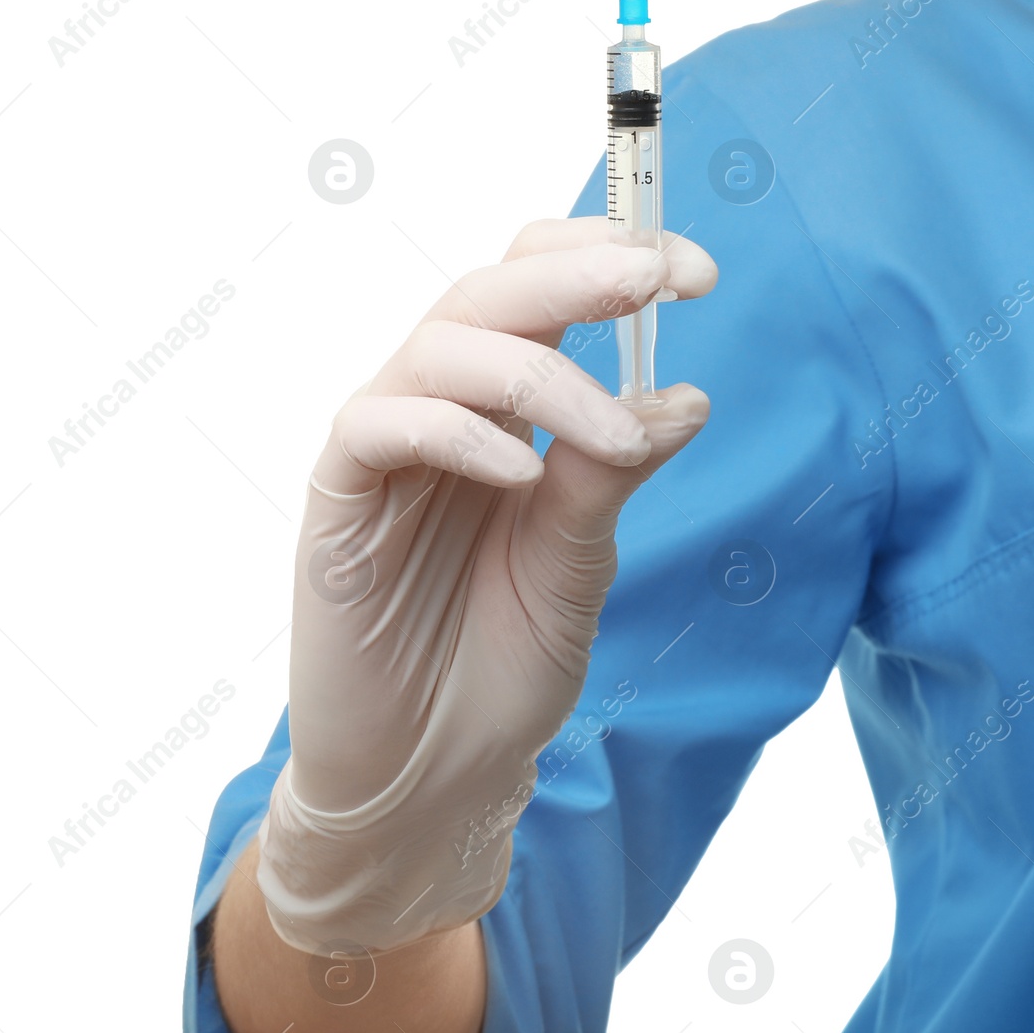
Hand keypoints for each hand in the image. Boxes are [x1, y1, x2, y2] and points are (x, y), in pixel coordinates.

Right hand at [257, 216, 716, 954]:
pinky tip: (520, 474)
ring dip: (540, 374)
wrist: (432, 773)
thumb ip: (612, 474)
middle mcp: (441, 408)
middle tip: (654, 279)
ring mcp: (385, 448)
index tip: (696, 269)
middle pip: (488, 292)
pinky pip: (380, 427)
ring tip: (615, 437)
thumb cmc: (503, 664)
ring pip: (440, 345)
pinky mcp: (337, 500)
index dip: (608, 258)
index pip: (541, 291)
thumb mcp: (579, 560)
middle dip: (577, 274)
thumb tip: (686, 395)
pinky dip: (455, 432)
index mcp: (503, 409)